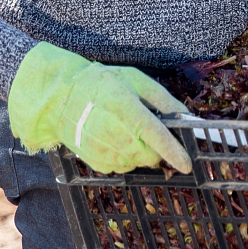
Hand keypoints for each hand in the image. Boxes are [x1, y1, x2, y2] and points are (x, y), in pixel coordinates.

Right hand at [8, 43, 192, 173]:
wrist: (61, 97)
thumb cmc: (102, 84)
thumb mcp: (136, 81)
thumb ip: (163, 100)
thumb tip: (187, 118)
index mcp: (124, 106)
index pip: (153, 133)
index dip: (172, 150)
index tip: (186, 164)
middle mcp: (111, 130)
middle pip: (147, 154)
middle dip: (157, 150)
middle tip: (152, 136)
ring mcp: (100, 148)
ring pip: (135, 163)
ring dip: (141, 154)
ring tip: (129, 133)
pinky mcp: (93, 160)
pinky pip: (120, 167)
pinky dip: (126, 158)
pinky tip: (116, 140)